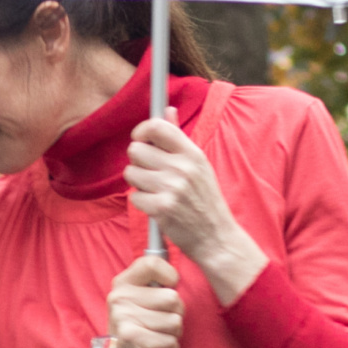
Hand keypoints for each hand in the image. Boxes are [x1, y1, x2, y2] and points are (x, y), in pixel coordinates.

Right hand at [102, 252, 181, 347]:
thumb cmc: (139, 330)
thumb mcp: (141, 302)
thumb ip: (156, 285)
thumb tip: (177, 275)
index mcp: (123, 282)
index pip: (151, 263)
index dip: (170, 276)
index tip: (169, 289)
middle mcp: (119, 296)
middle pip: (172, 297)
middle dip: (176, 315)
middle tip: (162, 325)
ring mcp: (122, 316)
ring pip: (174, 321)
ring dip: (173, 335)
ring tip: (158, 338)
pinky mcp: (130, 337)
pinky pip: (169, 341)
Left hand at [125, 119, 267, 303]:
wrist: (216, 236)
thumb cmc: (205, 200)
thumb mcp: (199, 165)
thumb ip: (179, 138)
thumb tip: (167, 110)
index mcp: (192, 153)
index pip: (157, 127)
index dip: (142, 130)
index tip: (140, 138)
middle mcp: (182, 168)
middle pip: (136, 150)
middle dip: (138, 161)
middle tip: (150, 172)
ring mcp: (171, 188)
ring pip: (131, 173)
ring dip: (138, 183)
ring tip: (154, 190)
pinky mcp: (161, 208)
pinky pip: (134, 196)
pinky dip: (142, 202)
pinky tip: (156, 207)